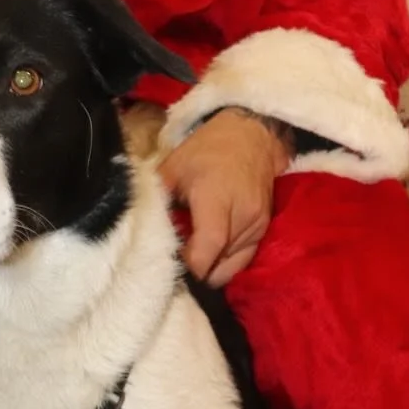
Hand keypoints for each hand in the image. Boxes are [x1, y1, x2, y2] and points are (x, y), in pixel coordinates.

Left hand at [158, 109, 291, 286]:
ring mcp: (257, 225)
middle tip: (176, 264)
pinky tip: (208, 254)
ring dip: (209, 267)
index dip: (190, 266)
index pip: (208, 247)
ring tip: (192, 255)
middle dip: (195, 271)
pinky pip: (242, 260)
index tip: (171, 268)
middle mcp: (242, 215)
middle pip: (218, 263)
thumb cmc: (206, 150)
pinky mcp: (263, 230)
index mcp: (216, 198)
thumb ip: (158, 203)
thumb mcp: (172, 170)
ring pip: (229, 266)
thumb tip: (145, 235)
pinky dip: (223, 262)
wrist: (251, 136)